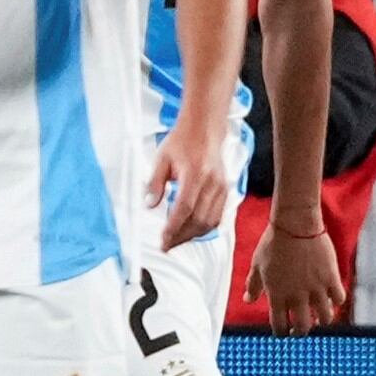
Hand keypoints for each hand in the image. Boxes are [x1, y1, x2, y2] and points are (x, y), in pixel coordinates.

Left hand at [147, 118, 230, 251]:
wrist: (204, 130)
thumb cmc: (181, 142)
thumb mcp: (161, 159)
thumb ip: (154, 183)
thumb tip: (149, 205)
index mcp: (195, 174)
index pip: (185, 208)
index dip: (174, 227)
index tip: (163, 240)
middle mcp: (212, 183)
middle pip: (199, 219)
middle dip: (182, 236)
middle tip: (166, 245)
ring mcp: (222, 187)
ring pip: (210, 220)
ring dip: (193, 235)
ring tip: (175, 241)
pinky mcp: (226, 190)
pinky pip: (218, 215)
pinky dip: (205, 227)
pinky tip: (191, 231)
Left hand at [246, 216, 345, 334]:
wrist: (295, 226)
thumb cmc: (272, 244)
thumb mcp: (257, 265)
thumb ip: (253, 285)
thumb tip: (248, 300)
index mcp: (276, 294)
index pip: (279, 324)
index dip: (280, 332)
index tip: (282, 332)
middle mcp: (297, 295)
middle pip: (302, 326)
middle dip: (300, 332)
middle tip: (299, 330)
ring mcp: (316, 288)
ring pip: (324, 317)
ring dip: (321, 321)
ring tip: (318, 319)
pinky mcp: (331, 278)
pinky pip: (339, 299)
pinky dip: (336, 303)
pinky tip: (331, 301)